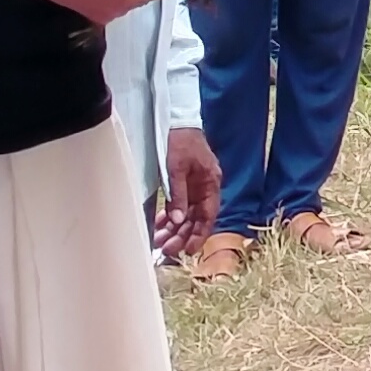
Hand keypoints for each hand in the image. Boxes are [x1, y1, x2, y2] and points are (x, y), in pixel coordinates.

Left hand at [156, 127, 220, 258]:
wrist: (177, 120)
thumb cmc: (180, 142)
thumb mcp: (176, 168)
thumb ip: (178, 194)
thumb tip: (180, 221)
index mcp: (210, 183)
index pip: (208, 215)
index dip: (199, 234)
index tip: (188, 250)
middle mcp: (206, 187)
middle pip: (197, 218)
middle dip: (183, 235)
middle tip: (167, 249)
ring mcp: (195, 186)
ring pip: (187, 214)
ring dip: (175, 228)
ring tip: (160, 240)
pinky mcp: (185, 183)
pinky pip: (180, 205)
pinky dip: (171, 216)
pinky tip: (161, 225)